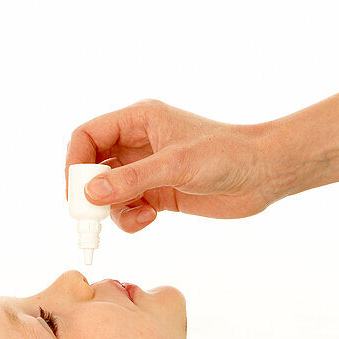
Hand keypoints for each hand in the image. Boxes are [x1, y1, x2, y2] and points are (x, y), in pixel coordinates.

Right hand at [65, 99, 277, 232]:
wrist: (264, 173)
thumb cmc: (226, 155)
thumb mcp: (175, 165)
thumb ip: (131, 180)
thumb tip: (90, 195)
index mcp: (139, 120)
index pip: (88, 136)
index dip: (75, 162)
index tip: (75, 192)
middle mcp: (139, 143)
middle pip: (93, 166)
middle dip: (90, 192)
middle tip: (91, 216)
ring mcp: (148, 169)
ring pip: (109, 192)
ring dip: (113, 209)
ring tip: (136, 216)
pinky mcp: (160, 192)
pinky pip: (129, 207)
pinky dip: (131, 218)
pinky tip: (150, 218)